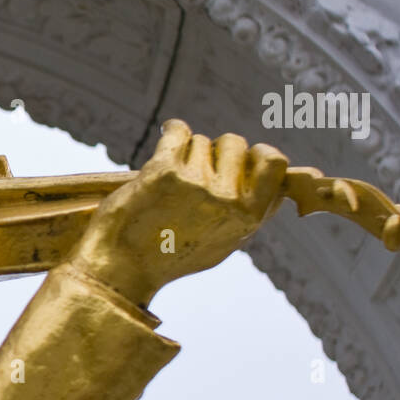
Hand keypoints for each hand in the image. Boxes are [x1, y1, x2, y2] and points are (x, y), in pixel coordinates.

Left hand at [70, 120, 287, 307]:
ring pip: (201, 140)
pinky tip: (166, 136)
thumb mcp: (224, 243)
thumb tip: (278, 187)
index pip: (274, 163)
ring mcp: (196, 184)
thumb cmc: (171, 255)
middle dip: (215, 150)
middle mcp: (227, 199)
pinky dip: (172, 131)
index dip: (257, 153)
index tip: (242, 157)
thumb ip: (250, 214)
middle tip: (195, 170)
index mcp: (248, 217)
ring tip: (170, 178)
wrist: (122, 268)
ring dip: (187, 151)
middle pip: (234, 143)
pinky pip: (178, 131)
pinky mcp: (164, 173)